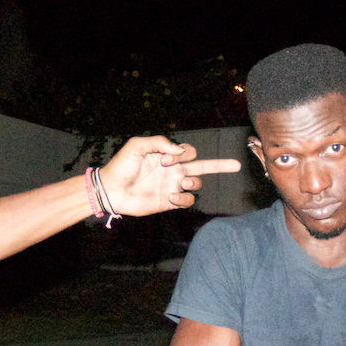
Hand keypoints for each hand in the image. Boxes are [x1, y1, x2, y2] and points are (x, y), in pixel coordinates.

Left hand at [97, 137, 240, 214]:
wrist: (111, 190)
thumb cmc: (121, 166)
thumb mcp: (137, 145)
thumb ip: (159, 142)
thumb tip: (178, 151)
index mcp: (166, 156)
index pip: (188, 151)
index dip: (183, 154)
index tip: (165, 159)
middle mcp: (173, 171)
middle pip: (203, 166)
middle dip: (220, 164)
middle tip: (235, 165)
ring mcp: (172, 186)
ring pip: (196, 184)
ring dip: (194, 182)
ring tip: (182, 182)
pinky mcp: (169, 202)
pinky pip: (187, 201)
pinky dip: (184, 199)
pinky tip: (172, 197)